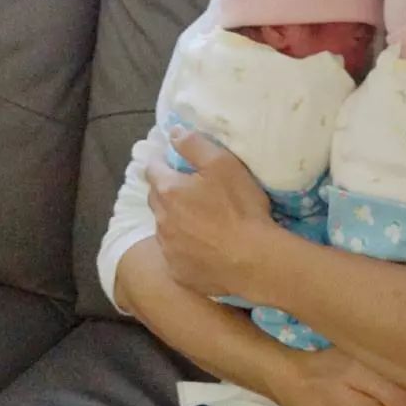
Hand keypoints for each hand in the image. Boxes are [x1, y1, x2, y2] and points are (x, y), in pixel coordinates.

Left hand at [146, 128, 274, 297]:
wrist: (253, 260)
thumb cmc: (240, 207)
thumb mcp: (223, 164)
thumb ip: (194, 145)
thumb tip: (173, 133)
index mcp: (169, 191)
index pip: (152, 169)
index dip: (160, 161)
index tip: (170, 159)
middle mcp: (161, 220)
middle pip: (155, 198)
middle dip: (165, 189)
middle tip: (186, 187)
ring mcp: (168, 249)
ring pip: (163, 227)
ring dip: (174, 219)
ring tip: (198, 218)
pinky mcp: (178, 272)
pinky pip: (174, 253)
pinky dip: (183, 245)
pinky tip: (202, 245)